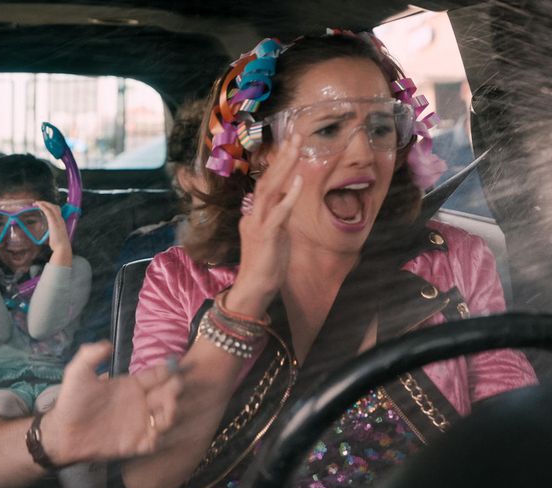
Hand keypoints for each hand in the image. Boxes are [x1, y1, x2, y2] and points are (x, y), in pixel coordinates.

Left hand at [40, 342, 181, 464]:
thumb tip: (107, 343)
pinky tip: (154, 431)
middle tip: (173, 390)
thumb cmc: (71, 401)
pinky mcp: (135, 444)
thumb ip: (90, 354)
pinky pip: (155, 442)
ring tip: (166, 411)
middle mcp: (139, 403)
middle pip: (168, 395)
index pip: (158, 376)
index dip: (169, 372)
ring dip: (171, 413)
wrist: (63, 432)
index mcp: (131, 385)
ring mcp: (139, 423)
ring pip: (167, 417)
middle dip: (174, 391)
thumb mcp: (78, 372)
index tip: (176, 369)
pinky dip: (159, 437)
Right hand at [229, 134, 303, 314]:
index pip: (266, 184)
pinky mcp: (265, 236)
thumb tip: (286, 202)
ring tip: (296, 147)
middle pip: (266, 180)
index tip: (290, 144)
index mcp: (254, 215)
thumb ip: (279, 218)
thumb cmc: (267, 267)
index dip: (278, 163)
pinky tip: (298, 180)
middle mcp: (252, 215)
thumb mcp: (275, 237)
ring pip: (269, 189)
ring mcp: (257, 224)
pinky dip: (289, 195)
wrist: (254, 289)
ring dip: (284, 167)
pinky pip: (278, 212)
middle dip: (282, 156)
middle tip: (295, 135)